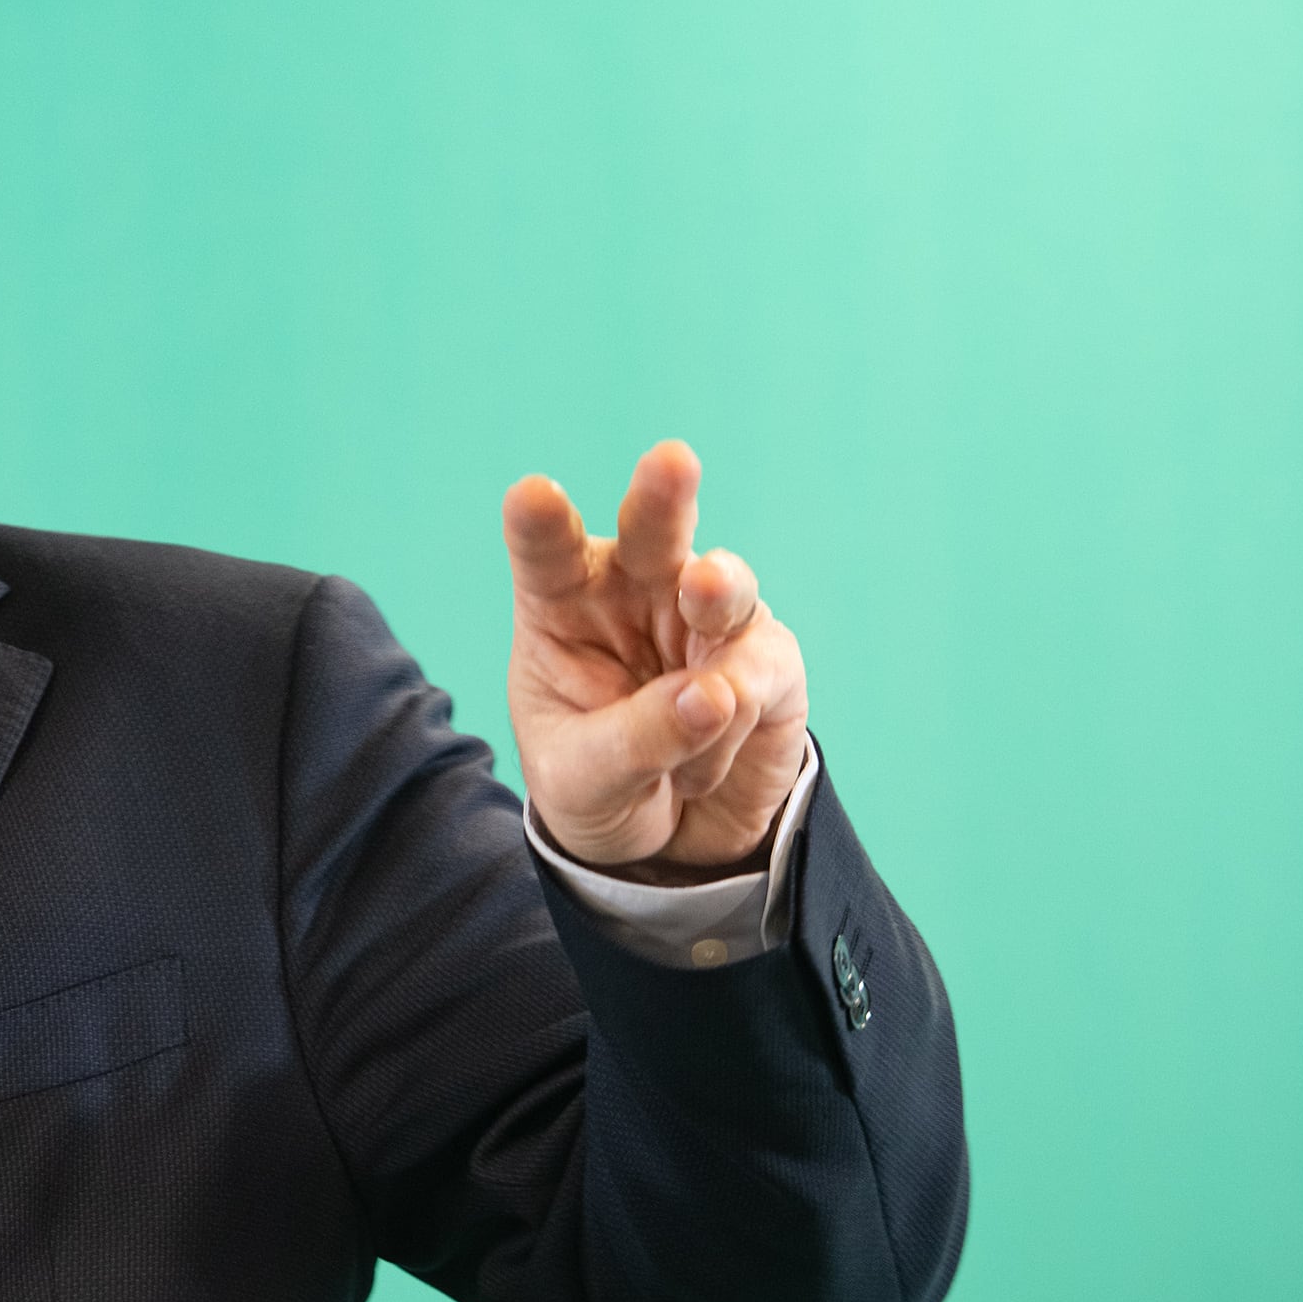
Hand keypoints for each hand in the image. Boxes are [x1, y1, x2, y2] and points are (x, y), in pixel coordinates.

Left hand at [502, 440, 808, 873]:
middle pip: (652, 533)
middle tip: (671, 462)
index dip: (542, 525)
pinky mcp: (769, 658)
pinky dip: (728, 732)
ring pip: (722, 589)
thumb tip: (712, 695)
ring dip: (716, 602)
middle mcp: (639, 593)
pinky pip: (758, 676)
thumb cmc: (597, 785)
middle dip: (663, 498)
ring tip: (704, 649)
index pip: (548, 556)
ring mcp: (709, 616)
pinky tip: (698, 771)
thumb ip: (634, 738)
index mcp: (565, 605)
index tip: (533, 496)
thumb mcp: (585, 780)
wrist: (666, 839)